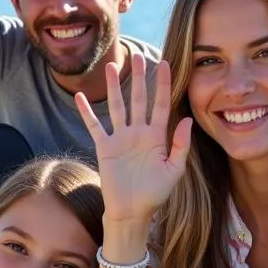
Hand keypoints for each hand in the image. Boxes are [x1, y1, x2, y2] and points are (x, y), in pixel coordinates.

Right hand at [75, 55, 191, 224]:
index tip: (166, 63)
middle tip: (138, 56)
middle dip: (139, 78)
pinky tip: (80, 96)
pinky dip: (87, 111)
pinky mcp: (105, 147)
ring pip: (117, 106)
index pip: (161, 104)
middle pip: (138, 98)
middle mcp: (139, 132)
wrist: (132, 212)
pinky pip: (95, 125)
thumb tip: (187, 120)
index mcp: (157, 136)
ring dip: (114, 87)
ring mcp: (120, 138)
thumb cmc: (155, 194)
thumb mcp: (174, 170)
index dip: (163, 84)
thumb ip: (181, 145)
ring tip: (111, 67)